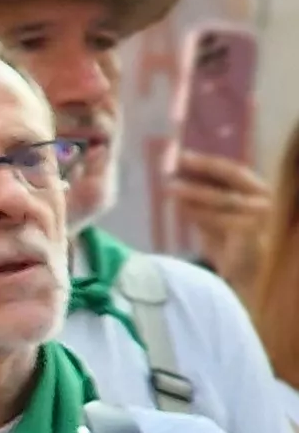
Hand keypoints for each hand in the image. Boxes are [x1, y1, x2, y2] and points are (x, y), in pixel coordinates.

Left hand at [169, 150, 274, 287]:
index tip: (180, 154)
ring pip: (222, 197)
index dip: (206, 161)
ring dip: (193, 191)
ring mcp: (260, 214)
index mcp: (257, 190)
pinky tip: (180, 210)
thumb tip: (175, 176)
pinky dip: (197, 213)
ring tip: (169, 188)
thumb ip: (200, 199)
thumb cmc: (228, 247)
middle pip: (230, 176)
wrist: (244, 278)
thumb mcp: (213, 217)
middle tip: (171, 165)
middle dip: (200, 168)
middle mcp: (264, 197)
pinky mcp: (250, 230)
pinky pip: (219, 218)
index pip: (232, 170)